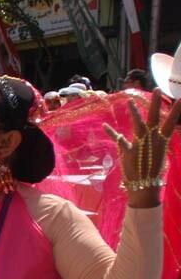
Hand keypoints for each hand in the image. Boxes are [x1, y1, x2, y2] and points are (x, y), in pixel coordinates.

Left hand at [104, 89, 180, 207]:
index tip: (180, 99)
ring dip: (134, 113)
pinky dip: (111, 132)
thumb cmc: (152, 172)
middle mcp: (152, 142)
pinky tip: (104, 125)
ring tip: (129, 101)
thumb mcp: (159, 155)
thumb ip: (156, 143)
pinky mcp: (127, 152)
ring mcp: (140, 146)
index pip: (170, 124)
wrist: (145, 188)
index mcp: (161, 142)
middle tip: (156, 90)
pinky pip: (118, 140)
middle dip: (155, 104)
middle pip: (154, 120)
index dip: (175, 112)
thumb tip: (158, 134)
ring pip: (138, 126)